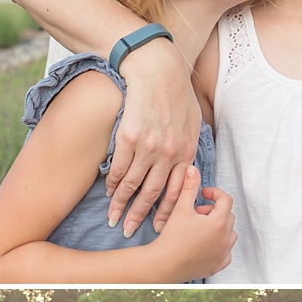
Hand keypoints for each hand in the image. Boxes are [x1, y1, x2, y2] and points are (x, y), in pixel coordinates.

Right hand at [105, 37, 203, 232]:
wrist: (157, 69)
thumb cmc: (176, 93)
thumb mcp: (193, 121)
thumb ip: (189, 145)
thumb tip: (187, 166)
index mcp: (185, 152)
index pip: (176, 192)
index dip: (165, 213)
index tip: (157, 228)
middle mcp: (168, 154)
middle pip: (152, 194)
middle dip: (139, 216)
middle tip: (129, 231)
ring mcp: (148, 147)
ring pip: (132, 184)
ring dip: (121, 204)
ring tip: (113, 218)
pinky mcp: (128, 138)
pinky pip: (118, 168)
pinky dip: (112, 182)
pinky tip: (109, 191)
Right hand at [147, 167, 235, 280]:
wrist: (164, 265)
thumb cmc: (171, 237)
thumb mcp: (180, 208)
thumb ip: (189, 187)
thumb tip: (192, 169)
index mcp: (219, 222)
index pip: (226, 200)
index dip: (214, 193)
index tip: (202, 194)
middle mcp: (226, 238)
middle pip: (228, 216)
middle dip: (214, 211)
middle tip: (196, 212)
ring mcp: (224, 253)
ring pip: (229, 233)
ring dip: (218, 227)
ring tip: (199, 228)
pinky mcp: (218, 265)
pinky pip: (226, 252)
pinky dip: (219, 246)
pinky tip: (204, 244)